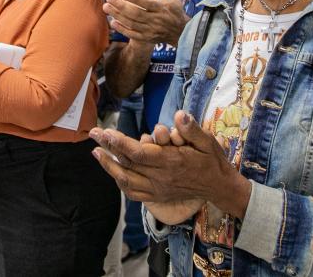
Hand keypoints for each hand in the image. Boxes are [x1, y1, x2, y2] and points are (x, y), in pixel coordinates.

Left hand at [89, 111, 250, 218]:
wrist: (219, 186)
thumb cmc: (212, 160)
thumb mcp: (207, 141)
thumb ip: (192, 129)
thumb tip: (179, 115)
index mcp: (171, 162)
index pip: (138, 153)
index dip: (119, 143)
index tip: (105, 132)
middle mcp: (161, 178)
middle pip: (127, 164)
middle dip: (108, 148)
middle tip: (93, 133)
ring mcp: (157, 190)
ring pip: (126, 181)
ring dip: (108, 166)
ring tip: (96, 153)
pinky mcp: (157, 197)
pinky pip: (133, 192)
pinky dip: (120, 182)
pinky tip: (112, 171)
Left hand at [103, 0, 187, 44]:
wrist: (180, 32)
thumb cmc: (175, 10)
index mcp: (161, 8)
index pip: (148, 3)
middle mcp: (155, 19)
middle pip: (136, 13)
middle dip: (121, 5)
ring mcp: (150, 30)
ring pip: (131, 23)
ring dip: (117, 15)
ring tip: (106, 6)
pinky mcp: (146, 38)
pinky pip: (132, 34)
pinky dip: (122, 29)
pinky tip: (112, 21)